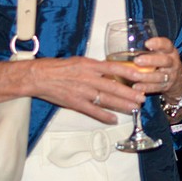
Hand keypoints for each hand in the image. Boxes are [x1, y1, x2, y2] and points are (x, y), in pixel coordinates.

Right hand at [0, 57, 148, 124]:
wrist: (39, 76)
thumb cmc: (59, 67)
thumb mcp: (80, 61)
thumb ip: (95, 67)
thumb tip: (111, 70)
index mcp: (90, 65)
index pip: (115, 67)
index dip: (129, 72)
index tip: (141, 76)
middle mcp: (88, 77)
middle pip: (114, 86)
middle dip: (130, 93)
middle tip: (142, 97)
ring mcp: (82, 91)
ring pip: (107, 99)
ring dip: (122, 104)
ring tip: (134, 108)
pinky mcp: (75, 102)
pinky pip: (93, 111)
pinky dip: (104, 116)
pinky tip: (114, 119)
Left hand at [129, 36, 181, 104]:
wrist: (177, 79)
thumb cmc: (162, 61)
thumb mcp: (161, 53)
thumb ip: (149, 49)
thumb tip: (126, 44)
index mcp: (170, 51)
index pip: (167, 45)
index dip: (158, 43)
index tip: (147, 43)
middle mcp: (172, 62)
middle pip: (165, 61)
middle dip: (151, 60)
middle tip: (137, 60)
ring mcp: (170, 75)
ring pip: (160, 76)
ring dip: (146, 76)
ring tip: (133, 75)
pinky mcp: (166, 86)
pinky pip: (156, 88)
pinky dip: (146, 87)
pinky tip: (136, 87)